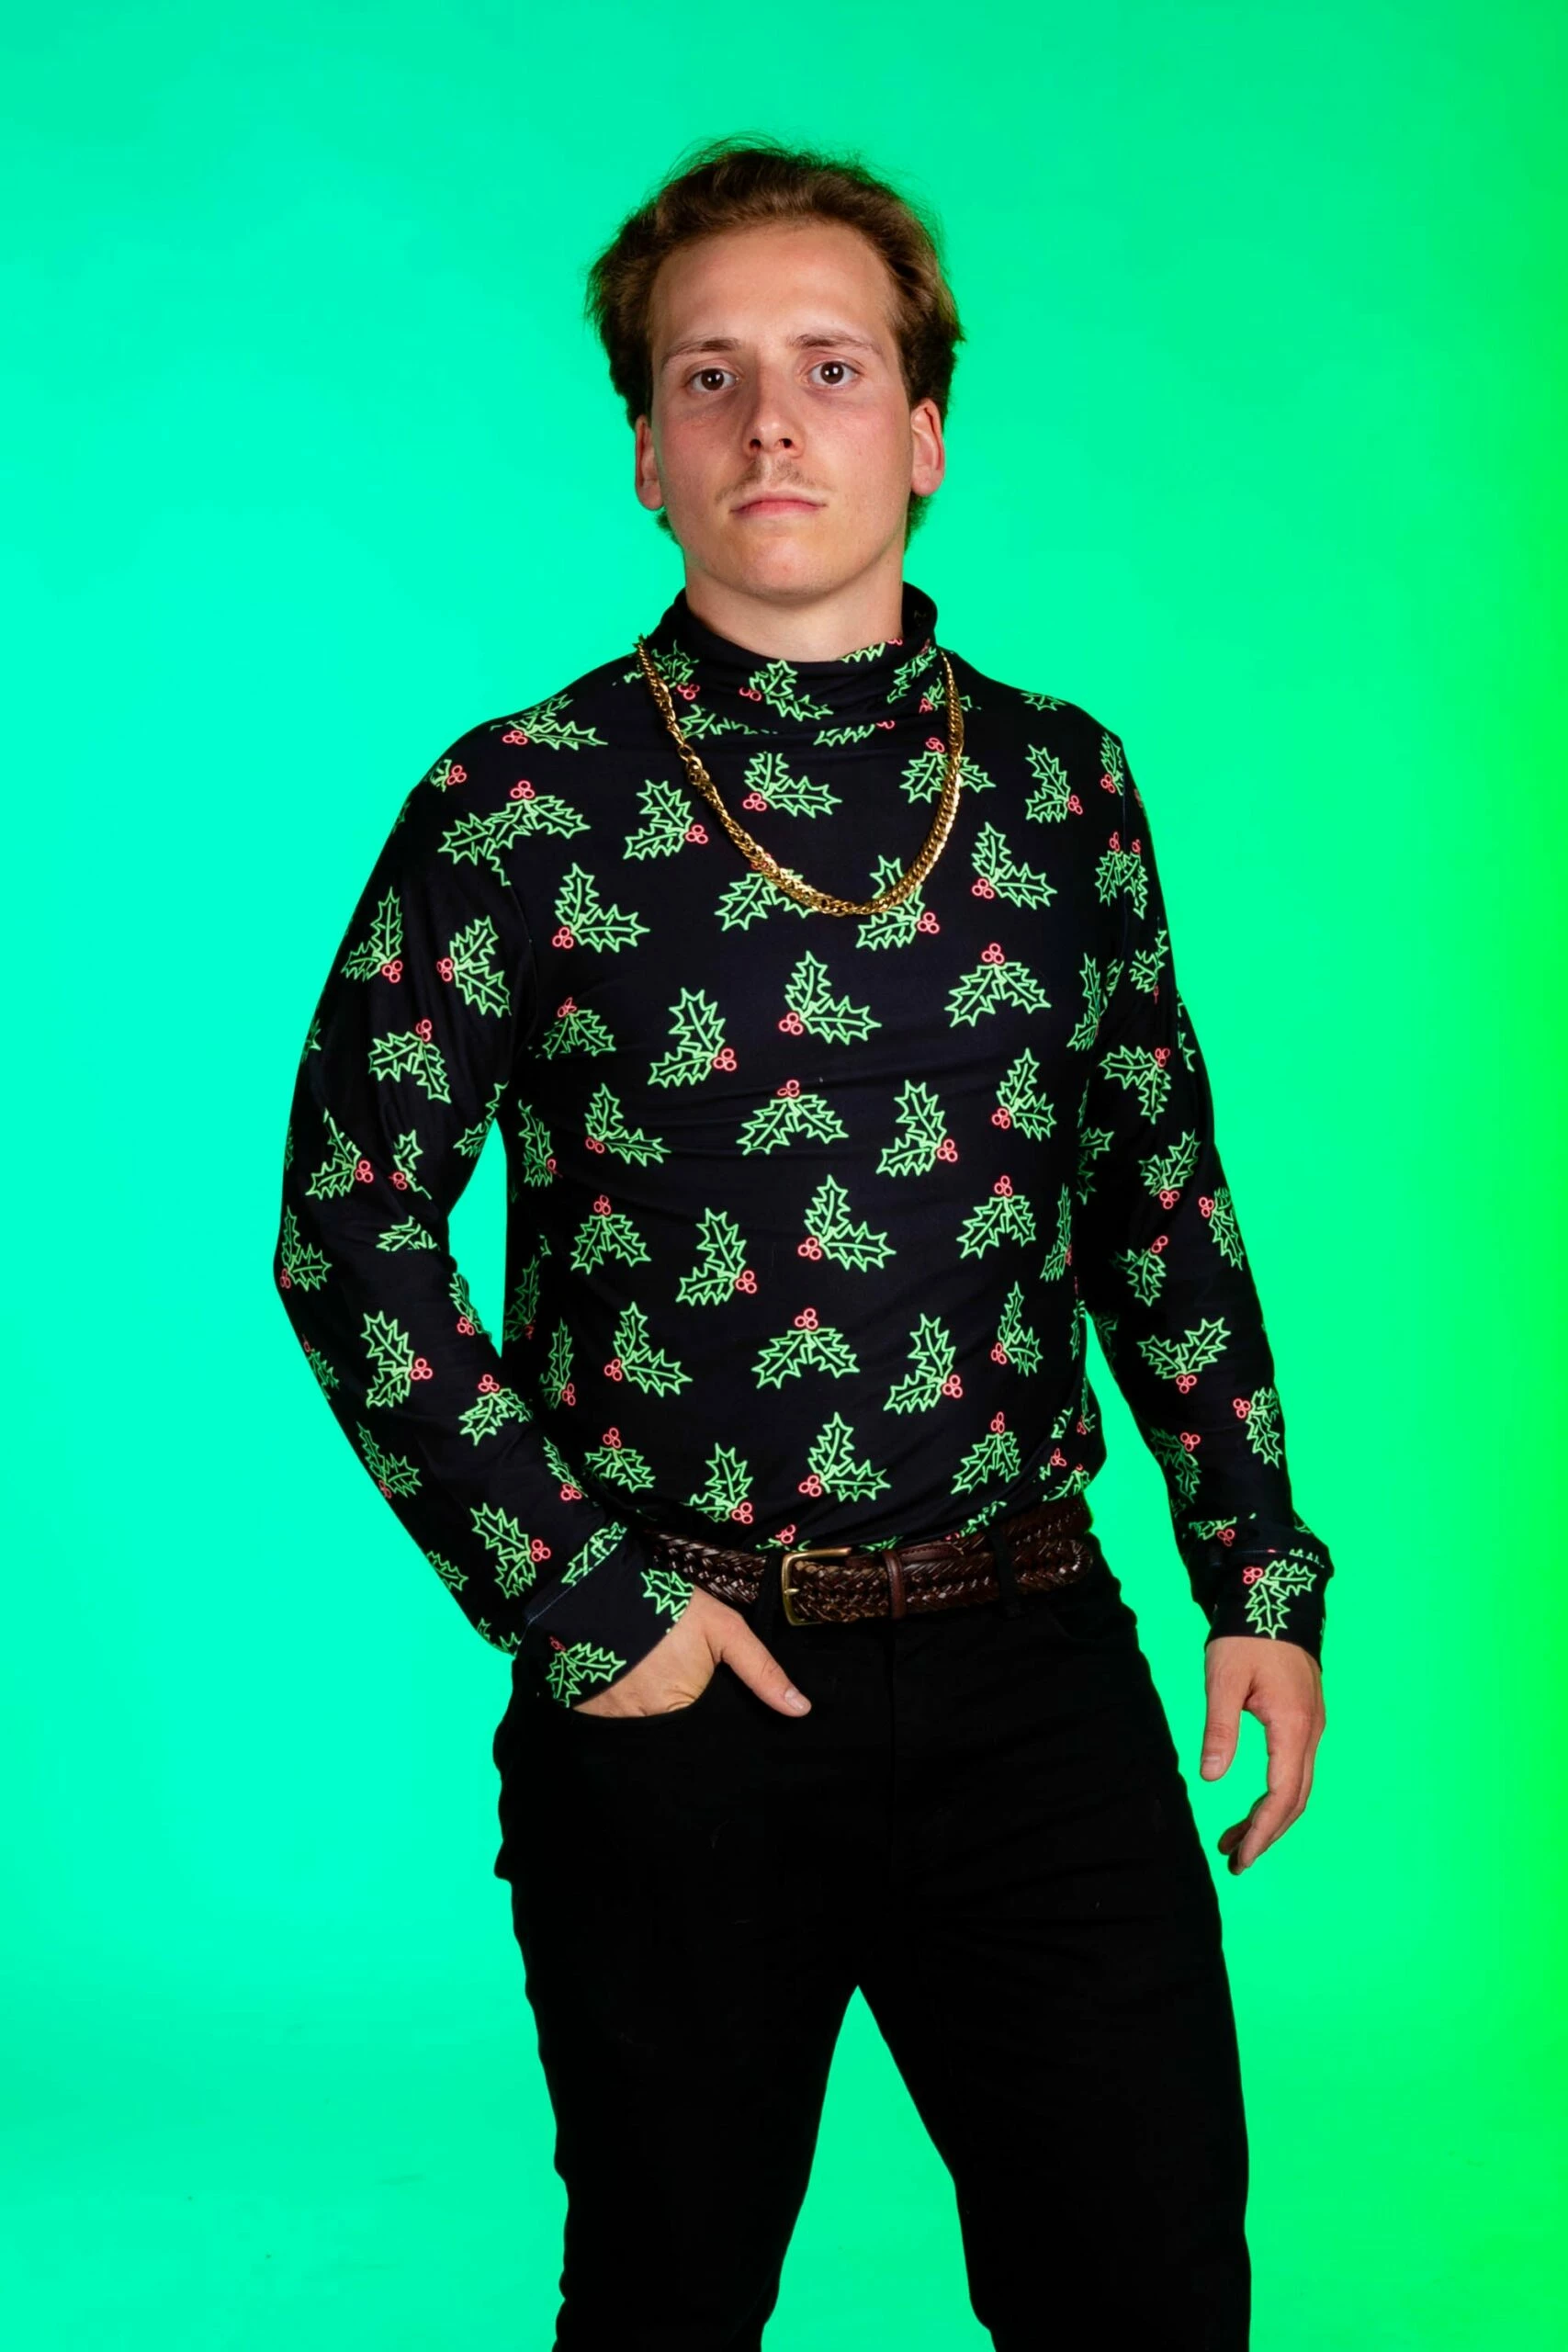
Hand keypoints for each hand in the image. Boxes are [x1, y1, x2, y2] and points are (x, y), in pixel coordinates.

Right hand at [571, 1584, 813, 1718]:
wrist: (600, 1588)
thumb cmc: (670, 1609)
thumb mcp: (725, 1630)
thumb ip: (761, 1671)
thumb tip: (801, 1710)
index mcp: (685, 1710)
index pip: (709, 1737)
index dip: (715, 1727)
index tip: (713, 1708)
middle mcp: (649, 1726)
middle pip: (677, 1738)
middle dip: (685, 1726)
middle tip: (682, 1692)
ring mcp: (615, 1722)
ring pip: (645, 1733)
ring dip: (651, 1719)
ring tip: (654, 1688)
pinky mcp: (587, 1714)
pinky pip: (612, 1724)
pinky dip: (621, 1713)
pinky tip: (626, 1690)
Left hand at [1199, 1636, 1325, 1873]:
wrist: (1275, 1596)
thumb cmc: (1246, 1635)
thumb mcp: (1223, 1680)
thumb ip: (1220, 1729)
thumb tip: (1213, 1777)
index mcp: (1293, 1726)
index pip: (1281, 1795)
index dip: (1261, 1831)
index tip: (1239, 1856)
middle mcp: (1312, 1732)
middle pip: (1295, 1799)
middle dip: (1266, 1833)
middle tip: (1233, 1859)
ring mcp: (1313, 1726)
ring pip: (1297, 1786)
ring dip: (1270, 1816)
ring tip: (1234, 1838)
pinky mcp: (1306, 1719)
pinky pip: (1296, 1768)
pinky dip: (1276, 1793)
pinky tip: (1254, 1803)